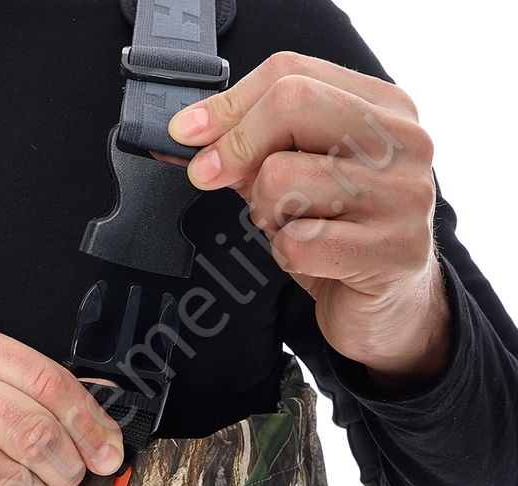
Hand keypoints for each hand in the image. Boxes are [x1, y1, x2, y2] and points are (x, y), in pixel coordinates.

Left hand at [166, 51, 451, 388]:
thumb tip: (190, 137)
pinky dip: (285, 256)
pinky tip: (309, 259)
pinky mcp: (394, 251)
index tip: (187, 133)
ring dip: (266, 213)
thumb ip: (251, 150)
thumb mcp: (296, 180)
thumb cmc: (341, 235)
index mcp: (383, 108)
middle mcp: (404, 142)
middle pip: (291, 106)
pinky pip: (296, 242)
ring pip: (283, 178)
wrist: (391, 306)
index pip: (291, 74)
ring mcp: (405, 196)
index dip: (227, 105)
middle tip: (213, 177)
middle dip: (236, 146)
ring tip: (292, 227)